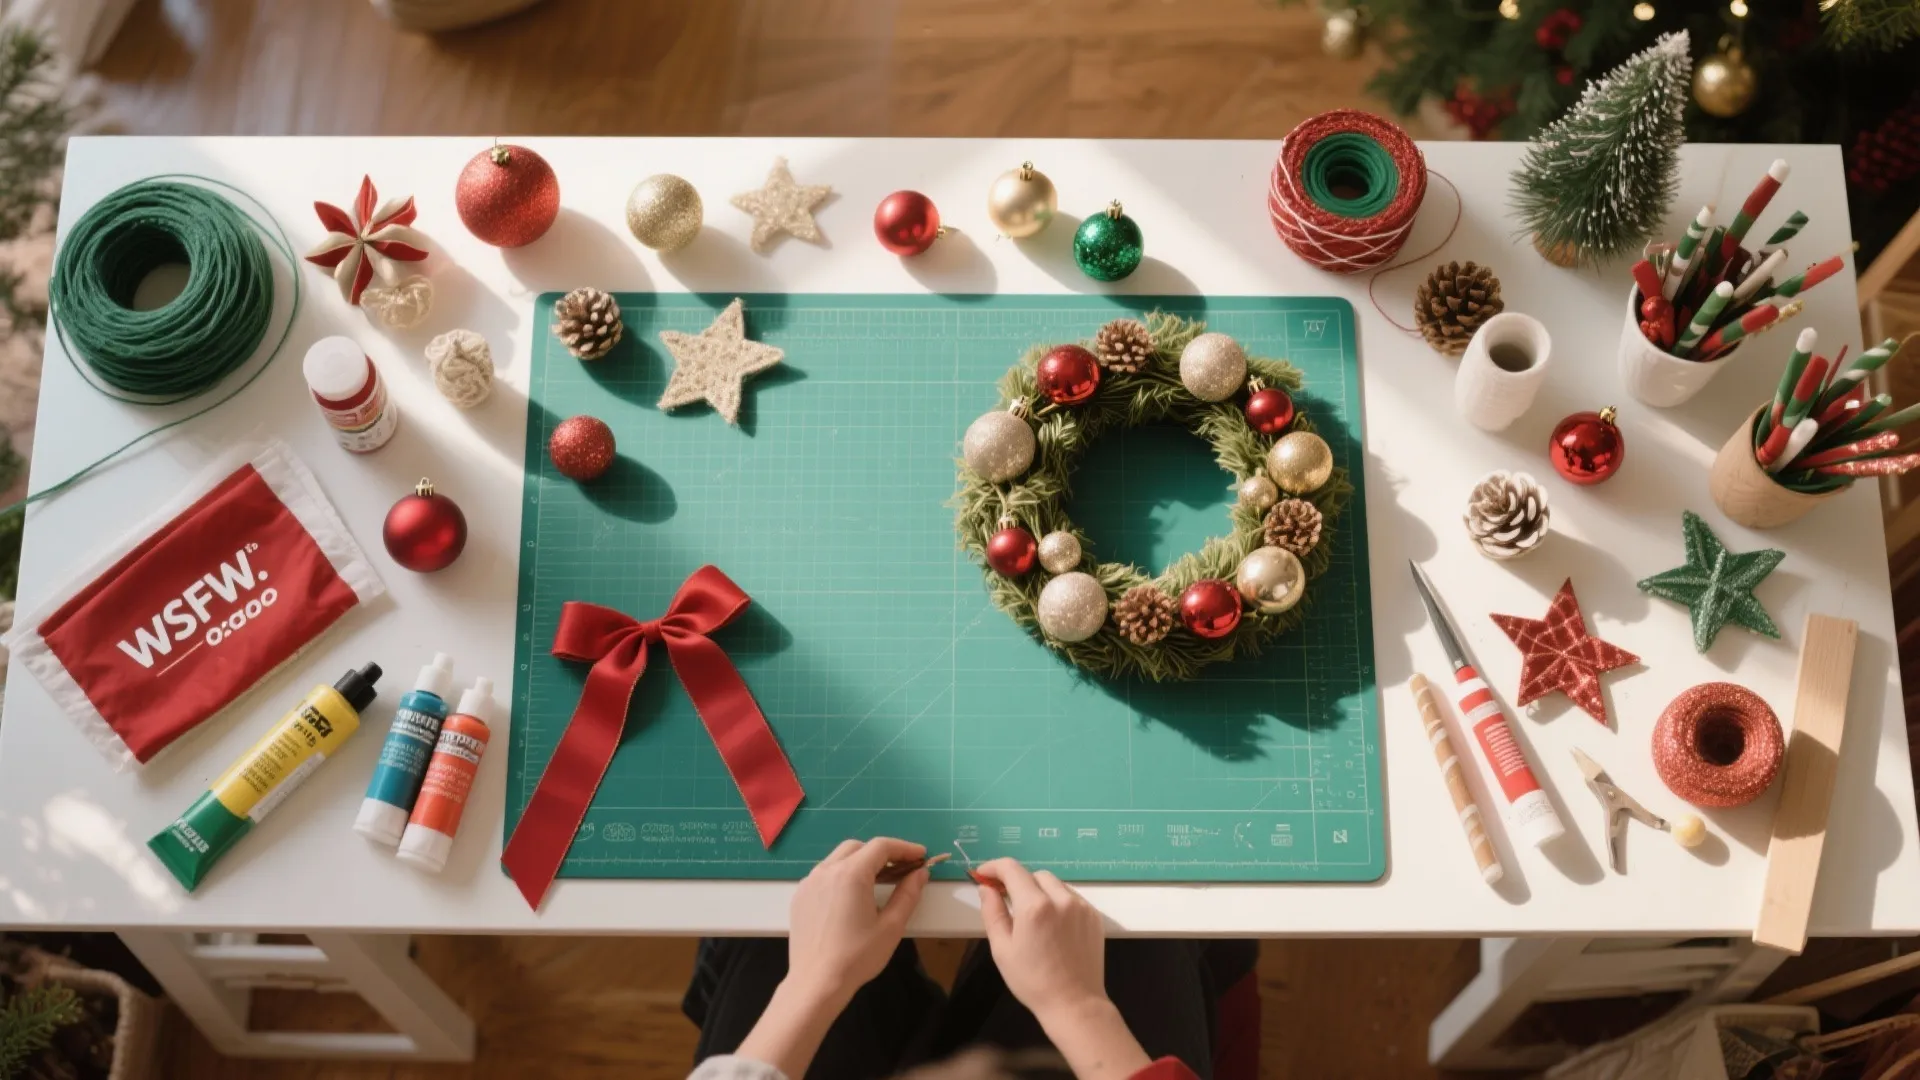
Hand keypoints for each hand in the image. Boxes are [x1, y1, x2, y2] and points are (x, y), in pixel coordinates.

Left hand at [785, 836, 929, 1007]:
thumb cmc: (857, 956)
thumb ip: (908, 894)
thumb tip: (920, 873)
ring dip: (860, 862)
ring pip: (838, 858)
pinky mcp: (800, 896)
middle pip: (858, 847)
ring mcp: (809, 882)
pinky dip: (842, 874)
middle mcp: (826, 870)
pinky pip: (824, 874)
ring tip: (879, 880)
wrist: (816, 983)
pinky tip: (851, 896)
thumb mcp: (891, 926)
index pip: (881, 846)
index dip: (904, 848)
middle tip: (902, 868)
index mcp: (850, 874)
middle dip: (882, 852)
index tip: (921, 855)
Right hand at [974, 857, 1106, 1023]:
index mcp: (1034, 907)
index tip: (983, 876)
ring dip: (1039, 891)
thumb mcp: (1002, 949)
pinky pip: (1071, 897)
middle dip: (1018, 882)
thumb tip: (986, 887)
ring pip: (1055, 884)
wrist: (1074, 1003)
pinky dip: (1058, 901)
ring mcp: (1082, 906)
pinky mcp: (1094, 916)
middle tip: (1006, 900)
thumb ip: (992, 912)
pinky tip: (1053, 925)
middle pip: (1034, 874)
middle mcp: (1061, 899)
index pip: (1011, 869)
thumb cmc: (1032, 980)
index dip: (993, 867)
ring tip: (1032, 916)